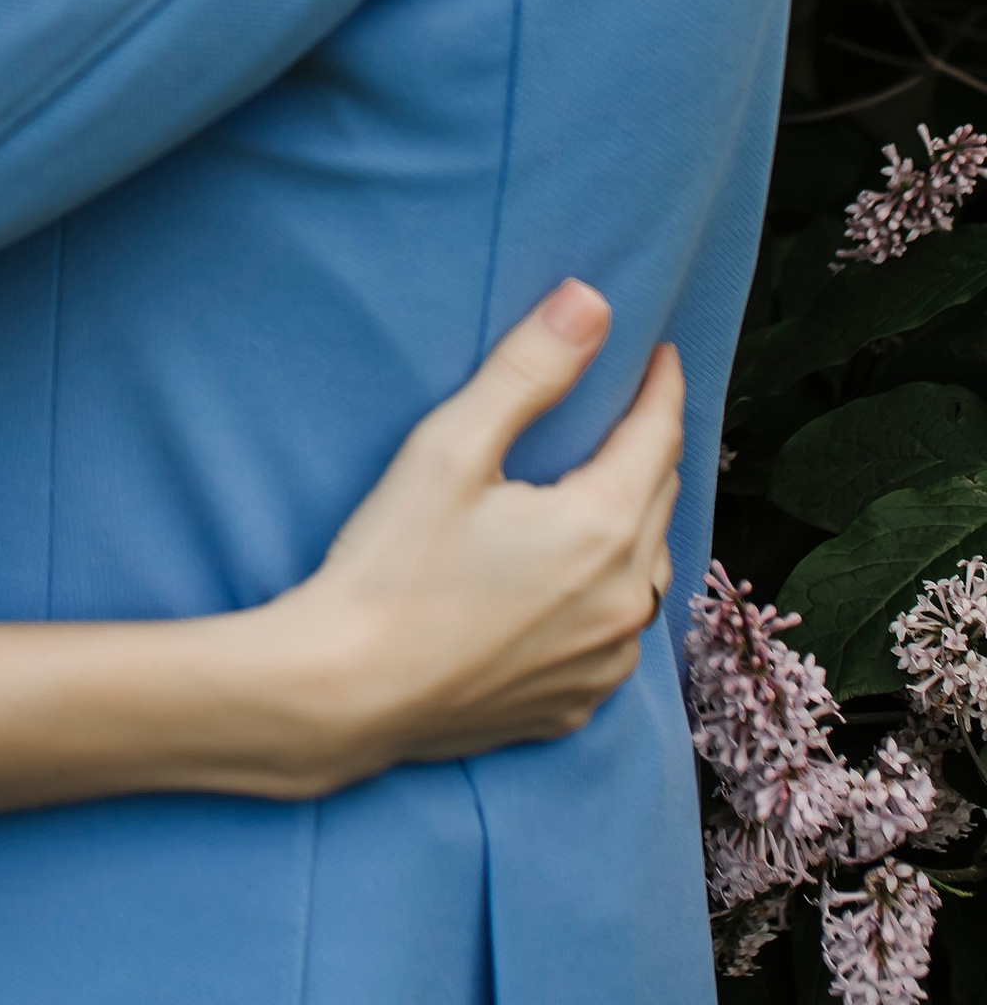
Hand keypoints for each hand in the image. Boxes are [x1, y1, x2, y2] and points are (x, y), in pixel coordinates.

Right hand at [257, 282, 684, 795]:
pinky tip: (572, 586)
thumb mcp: (450, 449)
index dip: (660, 387)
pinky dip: (606, 598)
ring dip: (632, 527)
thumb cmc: (391, 565)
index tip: (658, 353)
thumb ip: (529, 370)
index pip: (658, 437)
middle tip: (628, 411)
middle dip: (647, 449)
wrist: (345, 693)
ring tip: (603, 494)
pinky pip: (615, 636)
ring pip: (646, 572)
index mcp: (602, 528)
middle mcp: (625, 600)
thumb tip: (591, 301)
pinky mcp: (575, 703)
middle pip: (659, 500)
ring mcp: (605, 662)